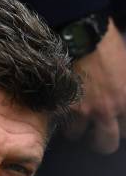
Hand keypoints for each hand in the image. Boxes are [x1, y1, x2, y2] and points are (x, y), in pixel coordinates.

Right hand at [64, 19, 125, 153]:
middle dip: (99, 141)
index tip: (112, 126)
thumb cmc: (106, 43)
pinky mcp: (63, 107)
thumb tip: (119, 100)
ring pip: (77, 136)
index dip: (118, 130)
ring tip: (70, 116)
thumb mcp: (125, 67)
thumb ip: (123, 89)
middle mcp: (108, 111)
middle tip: (92, 133)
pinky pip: (58, 123)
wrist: (81, 31)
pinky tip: (56, 108)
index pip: (125, 132)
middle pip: (106, 145)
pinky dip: (57, 118)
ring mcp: (84, 111)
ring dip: (74, 128)